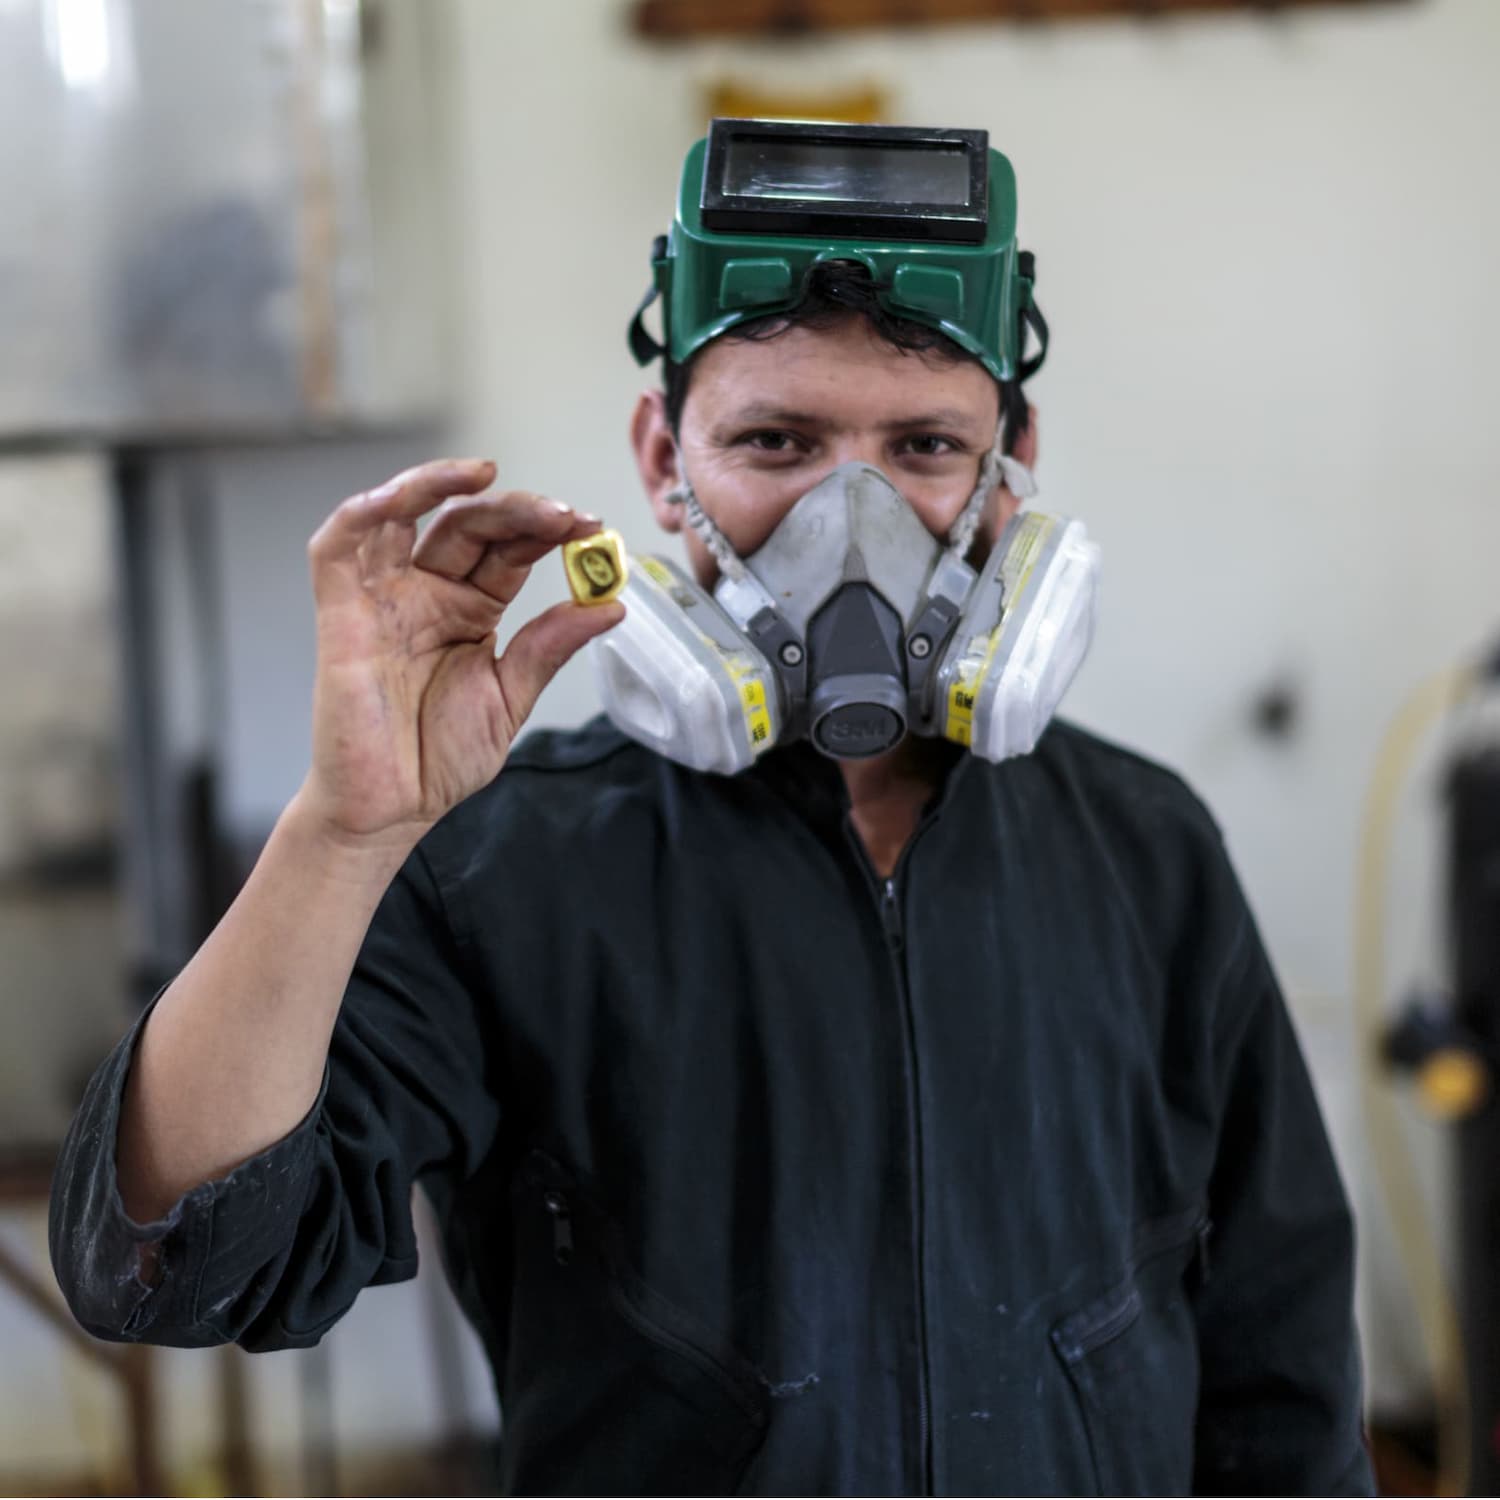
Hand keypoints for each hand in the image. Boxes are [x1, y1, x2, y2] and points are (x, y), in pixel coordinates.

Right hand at [298, 458, 622, 848]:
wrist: (391, 810)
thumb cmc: (439, 759)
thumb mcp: (511, 697)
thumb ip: (550, 647)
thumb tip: (610, 605)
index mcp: (470, 610)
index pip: (509, 551)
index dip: (546, 531)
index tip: (590, 527)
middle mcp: (426, 594)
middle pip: (467, 525)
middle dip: (515, 511)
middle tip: (562, 516)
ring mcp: (382, 599)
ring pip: (400, 515)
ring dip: (439, 485)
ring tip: (486, 476)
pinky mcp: (340, 614)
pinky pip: (338, 548)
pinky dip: (364, 511)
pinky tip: (402, 496)